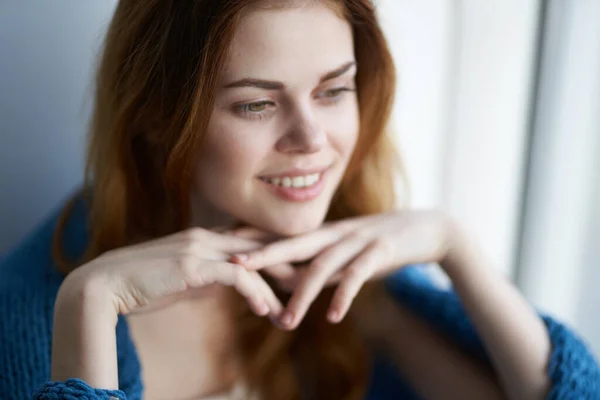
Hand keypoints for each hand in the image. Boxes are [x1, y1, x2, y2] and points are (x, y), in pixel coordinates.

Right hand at [62, 227, 284, 317]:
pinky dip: (254, 292)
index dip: (275, 254)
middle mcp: (206, 236)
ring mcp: (200, 247)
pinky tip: (264, 309)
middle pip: (259, 246)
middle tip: (311, 281)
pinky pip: (235, 276)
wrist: (106, 284)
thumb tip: (231, 285)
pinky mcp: (192, 265)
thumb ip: (210, 278)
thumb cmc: (144, 284)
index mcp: (206, 237)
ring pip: (252, 260)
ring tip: (292, 307)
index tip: (295, 272)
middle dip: (287, 264)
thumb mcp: (185, 280)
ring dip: (275, 285)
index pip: (251, 241)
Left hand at [230, 211, 452, 328]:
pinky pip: (359, 274)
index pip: (286, 237)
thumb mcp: (346, 253)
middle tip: (237, 267)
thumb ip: (318, 265)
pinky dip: (344, 295)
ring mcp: (358, 240)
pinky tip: (333, 316)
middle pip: (296, 242)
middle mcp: (337, 234)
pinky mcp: (381, 250)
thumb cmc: (380, 243)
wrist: (428, 229)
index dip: (257, 240)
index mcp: (326, 234)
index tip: (225, 245)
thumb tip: (285, 282)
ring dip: (304, 293)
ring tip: (287, 321)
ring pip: (324, 264)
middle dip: (266, 254)